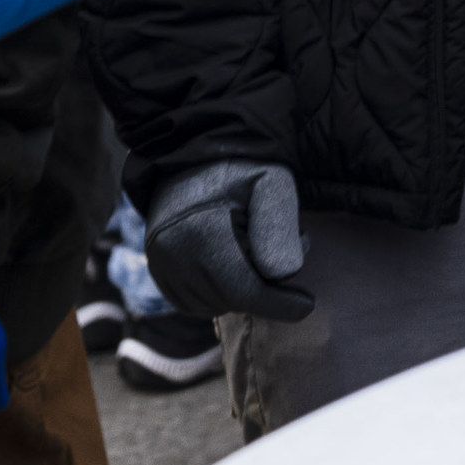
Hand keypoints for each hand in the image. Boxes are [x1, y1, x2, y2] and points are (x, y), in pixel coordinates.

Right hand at [144, 160, 312, 323]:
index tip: (306, 304)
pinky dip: (220, 294)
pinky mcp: (158, 273)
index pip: (246, 291)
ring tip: (251, 250)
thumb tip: (281, 275)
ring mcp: (161, 266)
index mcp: (200, 231)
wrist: (190, 160)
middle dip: (265, 289)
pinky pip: (196, 304)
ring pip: (216, 305)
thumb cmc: (239, 171)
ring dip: (242, 291)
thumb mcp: (271, 182)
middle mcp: (173, 254)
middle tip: (281, 257)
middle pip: (233, 300)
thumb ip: (280, 226)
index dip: (280, 304)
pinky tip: (231, 265)